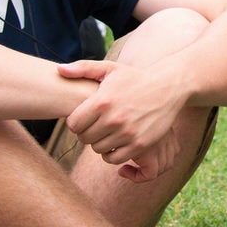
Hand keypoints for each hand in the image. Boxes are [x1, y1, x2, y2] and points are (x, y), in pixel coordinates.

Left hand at [57, 59, 188, 168]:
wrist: (168, 87)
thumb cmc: (134, 78)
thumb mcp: (109, 69)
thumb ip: (82, 68)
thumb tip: (58, 70)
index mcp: (102, 101)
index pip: (73, 124)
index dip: (76, 122)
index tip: (84, 118)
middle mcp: (114, 118)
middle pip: (84, 138)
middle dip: (86, 133)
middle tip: (95, 126)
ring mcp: (127, 133)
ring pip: (98, 149)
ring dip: (99, 143)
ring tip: (106, 133)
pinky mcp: (140, 144)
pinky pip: (114, 158)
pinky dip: (112, 154)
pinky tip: (115, 143)